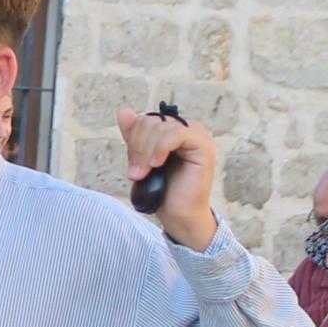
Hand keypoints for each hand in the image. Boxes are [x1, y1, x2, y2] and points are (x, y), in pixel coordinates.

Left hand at [117, 105, 219, 248]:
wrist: (179, 215)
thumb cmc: (163, 190)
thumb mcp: (142, 159)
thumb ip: (135, 136)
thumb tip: (123, 111)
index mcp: (174, 130)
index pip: (146, 120)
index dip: (133, 139)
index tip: (131, 167)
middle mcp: (188, 129)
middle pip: (151, 122)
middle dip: (138, 147)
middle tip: (135, 173)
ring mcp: (198, 135)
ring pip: (161, 128)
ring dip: (145, 152)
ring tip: (142, 174)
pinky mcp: (204, 145)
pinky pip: (176, 134)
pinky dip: (160, 148)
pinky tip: (156, 165)